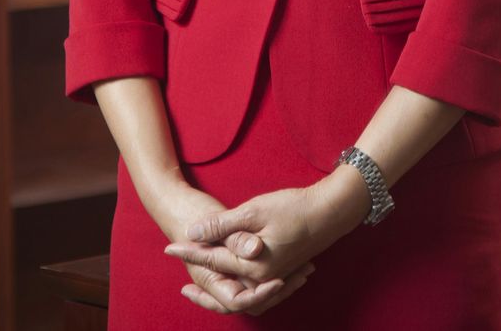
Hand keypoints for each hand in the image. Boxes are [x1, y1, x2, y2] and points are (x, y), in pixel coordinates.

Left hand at [164, 167, 370, 292]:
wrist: (329, 212)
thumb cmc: (293, 208)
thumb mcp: (254, 210)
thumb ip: (222, 225)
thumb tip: (193, 232)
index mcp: (253, 265)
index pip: (212, 259)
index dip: (190, 251)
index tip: (170, 246)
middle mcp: (262, 278)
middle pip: (223, 287)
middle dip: (200, 279)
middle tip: (181, 275)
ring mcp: (274, 278)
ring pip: (239, 292)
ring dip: (218, 288)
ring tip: (201, 282)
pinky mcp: (282, 272)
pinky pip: (254, 288)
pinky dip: (238, 285)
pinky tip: (232, 274)